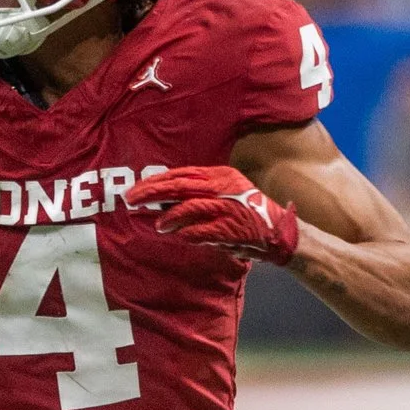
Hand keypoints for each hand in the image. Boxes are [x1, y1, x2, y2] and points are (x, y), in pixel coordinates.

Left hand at [124, 166, 301, 263]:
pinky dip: (185, 233)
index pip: (182, 173)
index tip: (137, 187)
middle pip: (179, 186)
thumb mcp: (226, 193)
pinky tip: (176, 236)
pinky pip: (199, 231)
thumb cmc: (248, 213)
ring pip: (188, 207)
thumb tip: (163, 200)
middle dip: (151, 193)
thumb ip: (199, 193)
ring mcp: (226, 208)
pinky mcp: (229, 229)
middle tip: (131, 199)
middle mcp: (223, 187)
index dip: (156, 180)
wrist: (278, 232)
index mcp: (221, 175)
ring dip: (168, 217)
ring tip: (158, 224)